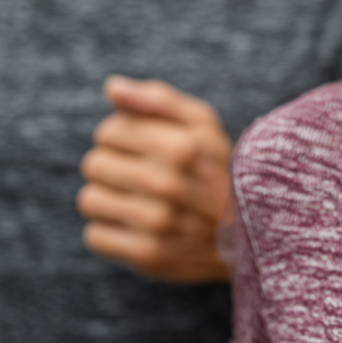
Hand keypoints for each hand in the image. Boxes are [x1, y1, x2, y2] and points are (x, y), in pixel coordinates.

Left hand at [78, 77, 233, 282]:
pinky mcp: (148, 255)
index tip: (143, 149)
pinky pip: (95, 236)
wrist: (252, 234)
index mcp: (180, 145)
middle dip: (112, 166)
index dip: (122, 137)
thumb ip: (157, 99)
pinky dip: (110, 231)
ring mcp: (157, 222)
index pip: (108, 131)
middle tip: (140, 176)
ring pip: (89, 200)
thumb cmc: (220, 168)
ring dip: (107, 198)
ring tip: (136, 200)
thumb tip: (111, 86)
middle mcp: (168, 183)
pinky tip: (137, 226)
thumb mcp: (202, 124)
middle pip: (93, 164)